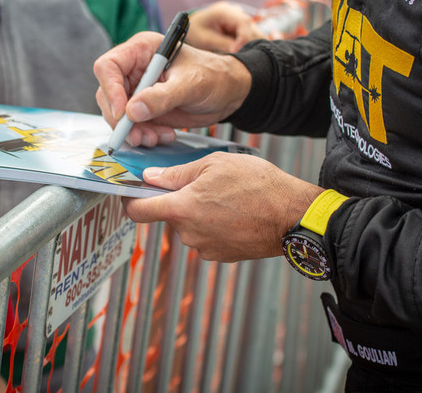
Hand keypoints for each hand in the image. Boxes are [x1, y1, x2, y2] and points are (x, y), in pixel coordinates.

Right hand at [93, 32, 251, 146]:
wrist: (229, 93)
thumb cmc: (213, 77)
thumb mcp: (190, 85)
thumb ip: (161, 97)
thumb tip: (131, 111)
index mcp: (142, 50)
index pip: (108, 67)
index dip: (110, 90)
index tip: (123, 113)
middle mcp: (134, 69)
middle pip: (107, 94)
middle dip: (120, 119)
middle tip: (137, 135)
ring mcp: (138, 90)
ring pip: (118, 114)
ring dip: (133, 131)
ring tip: (155, 138)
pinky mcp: (144, 109)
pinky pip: (132, 125)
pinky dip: (143, 135)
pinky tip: (163, 135)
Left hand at [122, 152, 324, 261]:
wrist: (293, 216)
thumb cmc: (258, 185)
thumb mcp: (214, 164)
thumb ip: (178, 173)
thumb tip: (151, 177)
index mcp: (182, 209)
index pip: (138, 211)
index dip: (129, 201)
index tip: (129, 193)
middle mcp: (189, 234)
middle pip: (169, 216)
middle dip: (179, 201)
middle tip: (203, 184)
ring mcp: (205, 248)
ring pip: (190, 226)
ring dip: (199, 213)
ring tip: (226, 198)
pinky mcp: (222, 256)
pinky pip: (207, 238)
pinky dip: (215, 226)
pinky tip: (235, 213)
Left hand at [187, 2, 267, 52]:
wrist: (191, 28)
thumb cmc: (195, 32)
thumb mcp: (205, 39)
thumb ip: (222, 43)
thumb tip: (238, 51)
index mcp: (224, 11)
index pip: (243, 22)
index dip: (244, 37)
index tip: (236, 51)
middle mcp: (235, 12)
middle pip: (251, 27)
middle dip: (249, 43)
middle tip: (241, 58)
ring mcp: (239, 18)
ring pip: (254, 32)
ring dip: (250, 46)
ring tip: (242, 58)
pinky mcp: (241, 26)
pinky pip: (251, 37)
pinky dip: (248, 46)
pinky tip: (243, 55)